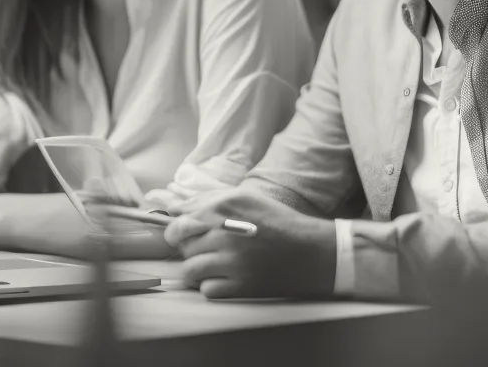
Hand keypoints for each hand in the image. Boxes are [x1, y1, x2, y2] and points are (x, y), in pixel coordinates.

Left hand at [163, 188, 336, 299]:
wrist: (311, 252)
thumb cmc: (277, 222)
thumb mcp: (245, 198)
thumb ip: (208, 199)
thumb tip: (175, 209)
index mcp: (224, 207)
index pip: (178, 217)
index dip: (175, 225)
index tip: (180, 231)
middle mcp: (224, 232)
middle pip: (180, 242)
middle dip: (184, 245)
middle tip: (197, 247)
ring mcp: (231, 261)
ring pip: (189, 268)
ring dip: (195, 267)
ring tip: (211, 264)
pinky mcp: (239, 286)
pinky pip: (205, 289)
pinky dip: (210, 286)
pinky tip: (223, 277)